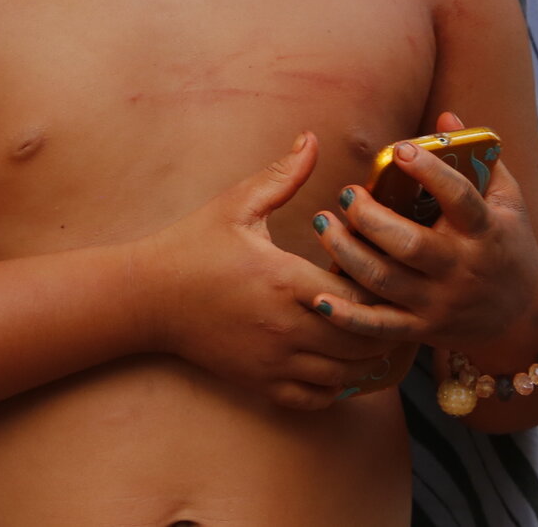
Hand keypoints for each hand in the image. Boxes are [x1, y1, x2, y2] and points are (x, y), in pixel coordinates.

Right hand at [136, 131, 414, 410]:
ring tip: (370, 330)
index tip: (377, 267)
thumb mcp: (236, 204)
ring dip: (366, 356)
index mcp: (285, 280)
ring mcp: (274, 361)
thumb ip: (281, 174)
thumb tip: (312, 139)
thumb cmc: (192, 246)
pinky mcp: (261, 383)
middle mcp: (285, 327)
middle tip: (388, 301)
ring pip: (347, 375)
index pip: (359, 293)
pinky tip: (337, 360)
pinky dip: (337, 385)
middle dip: (383, 321)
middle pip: (363, 339)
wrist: (149, 297)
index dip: (378, 283)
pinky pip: (318, 398)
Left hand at [311, 113, 537, 350]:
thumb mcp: (507, 201)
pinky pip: (379, 327)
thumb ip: (480, 158)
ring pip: (385, 281)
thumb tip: (446, 115)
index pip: (461, 198)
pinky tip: (319, 296)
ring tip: (323, 223)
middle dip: (370, 217)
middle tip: (346, 193)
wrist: (521, 322)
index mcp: (486, 232)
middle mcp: (461, 269)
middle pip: (410, 244)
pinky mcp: (422, 330)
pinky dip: (347, 317)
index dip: (431, 172)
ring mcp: (440, 303)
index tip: (401, 148)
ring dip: (347, 253)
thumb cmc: (509, 246)